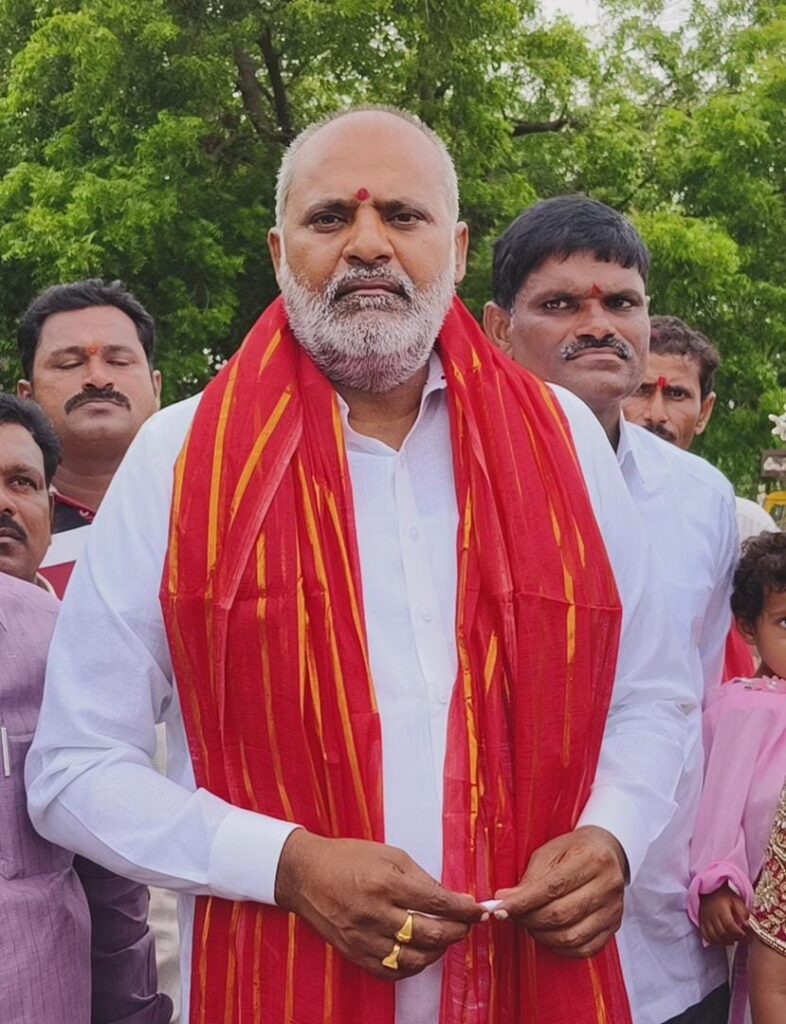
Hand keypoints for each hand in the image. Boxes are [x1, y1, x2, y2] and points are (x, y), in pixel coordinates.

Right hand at [274, 829, 483, 979]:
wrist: (305, 874)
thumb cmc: (349, 858)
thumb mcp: (389, 855)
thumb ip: (421, 878)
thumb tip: (451, 899)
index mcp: (385, 883)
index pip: (436, 903)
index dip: (464, 910)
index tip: (479, 910)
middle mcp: (375, 913)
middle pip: (430, 935)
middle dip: (457, 931)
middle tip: (467, 924)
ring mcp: (364, 938)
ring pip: (415, 959)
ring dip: (439, 951)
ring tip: (446, 938)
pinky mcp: (354, 953)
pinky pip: (392, 971)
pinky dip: (413, 966)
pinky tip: (421, 953)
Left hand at [492, 826, 626, 958]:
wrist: (607, 852)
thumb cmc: (574, 850)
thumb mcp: (549, 853)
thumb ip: (530, 878)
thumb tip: (505, 899)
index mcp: (591, 859)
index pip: (552, 887)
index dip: (523, 902)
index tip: (500, 909)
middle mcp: (608, 884)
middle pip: (561, 913)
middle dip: (529, 919)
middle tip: (513, 916)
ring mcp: (614, 908)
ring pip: (572, 935)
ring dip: (543, 935)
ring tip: (529, 924)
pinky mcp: (615, 926)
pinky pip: (585, 948)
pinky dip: (561, 947)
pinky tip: (548, 936)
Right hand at [698, 884, 748, 945]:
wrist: (709, 890)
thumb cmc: (724, 895)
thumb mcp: (736, 899)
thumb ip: (743, 911)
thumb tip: (747, 924)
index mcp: (720, 908)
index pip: (729, 925)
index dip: (738, 933)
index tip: (744, 934)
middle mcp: (711, 915)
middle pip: (722, 933)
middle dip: (733, 938)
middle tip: (740, 937)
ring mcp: (704, 920)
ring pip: (714, 937)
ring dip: (725, 942)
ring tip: (732, 939)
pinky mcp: (701, 923)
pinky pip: (706, 937)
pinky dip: (714, 942)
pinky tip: (722, 940)